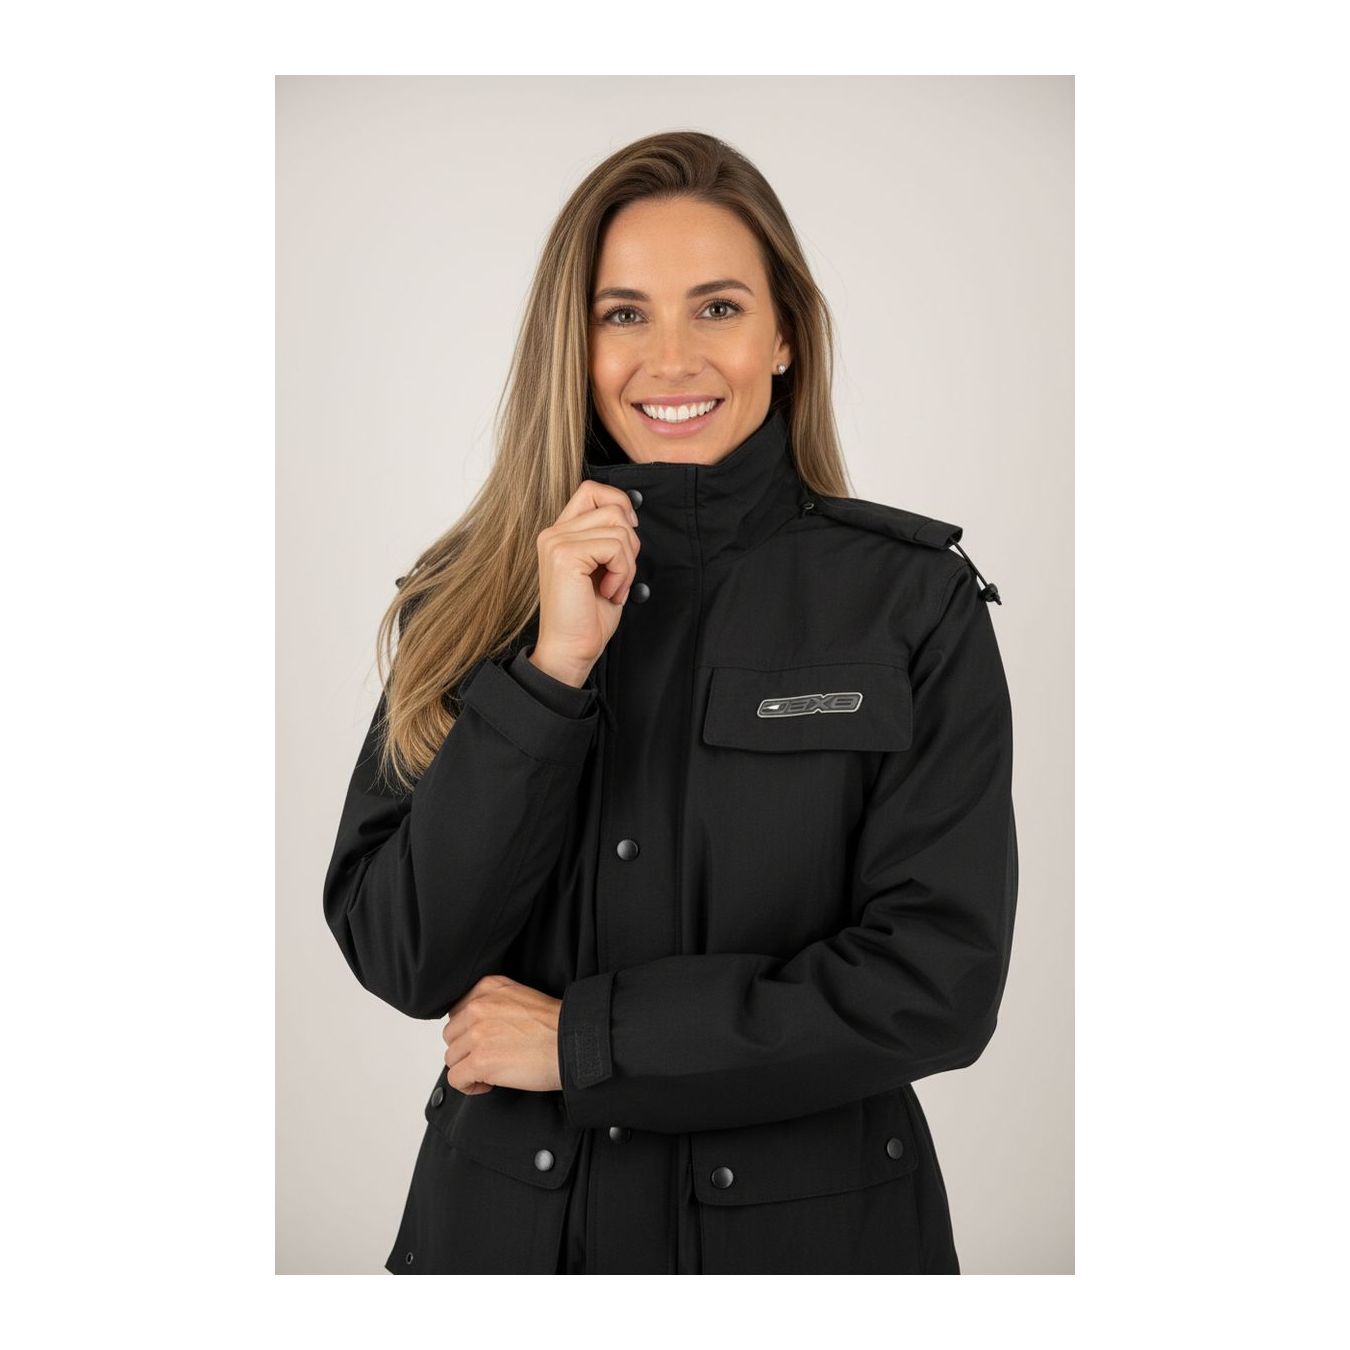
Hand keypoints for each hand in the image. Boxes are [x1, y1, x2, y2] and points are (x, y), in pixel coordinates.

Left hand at [441, 974, 562, 1095]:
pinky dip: (469, 1086)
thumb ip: (494, 1003)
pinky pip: (456, 1079)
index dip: (470, 1031)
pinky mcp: (480, 1061)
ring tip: (492, 1071)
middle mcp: (479, 1006)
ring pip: (451, 1058)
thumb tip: (474, 1026)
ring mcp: (477, 1034)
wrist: (573, 1043)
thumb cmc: (556, 1026)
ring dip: (469, 1068)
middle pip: (451, 1035)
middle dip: (467, 1050)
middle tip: (490, 1058)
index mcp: (488, 987)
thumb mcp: (520, 997)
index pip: (458, 1012)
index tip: (486, 1041)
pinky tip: (489, 1084)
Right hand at [531, 481, 640, 686]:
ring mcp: (556, 542)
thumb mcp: (602, 568)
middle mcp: (553, 533)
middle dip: (629, 544)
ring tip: (613, 587)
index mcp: (561, 533)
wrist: (570, 650)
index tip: (627, 537)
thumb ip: (609, 538)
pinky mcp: (565, 555)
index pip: (592, 490)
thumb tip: (630, 515)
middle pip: (612, 507)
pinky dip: (622, 572)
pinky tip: (608, 592)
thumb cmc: (588, 616)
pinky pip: (615, 547)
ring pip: (618, 527)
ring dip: (627, 563)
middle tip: (619, 575)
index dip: (619, 505)